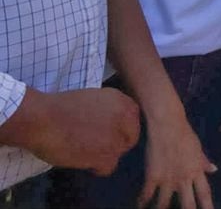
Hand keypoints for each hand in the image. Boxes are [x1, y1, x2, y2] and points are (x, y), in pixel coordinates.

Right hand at [0, 87, 139, 175]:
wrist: (43, 119)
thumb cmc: (60, 107)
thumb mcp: (94, 98)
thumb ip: (109, 109)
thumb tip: (112, 122)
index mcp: (122, 101)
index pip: (133, 119)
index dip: (121, 128)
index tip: (109, 132)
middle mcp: (124, 118)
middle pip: (130, 137)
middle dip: (116, 142)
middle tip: (97, 144)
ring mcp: (116, 137)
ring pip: (119, 152)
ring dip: (105, 154)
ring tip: (87, 151)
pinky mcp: (105, 155)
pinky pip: (109, 167)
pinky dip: (97, 167)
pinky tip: (85, 162)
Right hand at [140, 106, 217, 208]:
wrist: (167, 125)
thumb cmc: (185, 134)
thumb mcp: (198, 148)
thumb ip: (204, 161)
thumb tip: (214, 169)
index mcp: (196, 171)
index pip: (205, 194)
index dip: (208, 206)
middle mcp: (183, 178)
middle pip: (187, 204)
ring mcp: (167, 178)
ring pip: (163, 204)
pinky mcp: (152, 175)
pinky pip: (146, 194)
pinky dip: (142, 202)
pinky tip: (140, 205)